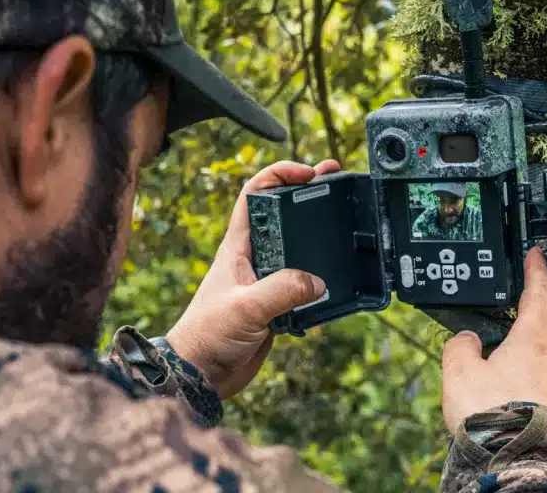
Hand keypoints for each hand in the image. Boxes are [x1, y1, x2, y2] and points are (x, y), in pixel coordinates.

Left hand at [166, 159, 340, 399]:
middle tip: (336, 180)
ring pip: (297, 250)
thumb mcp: (246, 306)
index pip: (255, 194)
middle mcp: (253, 258)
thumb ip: (283, 290)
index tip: (308, 173)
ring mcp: (266, 281)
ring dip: (318, 237)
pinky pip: (303, 285)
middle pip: (282, 215)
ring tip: (345, 222)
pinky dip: (321, 280)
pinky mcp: (276, 305)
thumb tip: (318, 282)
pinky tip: (339, 279)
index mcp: (239, 246)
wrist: (200, 373)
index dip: (279, 175)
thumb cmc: (207, 334)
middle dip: (307, 195)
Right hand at [441, 247, 546, 441]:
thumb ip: (460, 348)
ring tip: (528, 358)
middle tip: (536, 308)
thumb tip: (467, 339)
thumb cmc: (491, 417)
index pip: (540, 294)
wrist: (522, 465)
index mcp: (533, 342)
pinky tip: (536, 393)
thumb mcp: (458, 375)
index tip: (536, 256)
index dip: (537, 271)